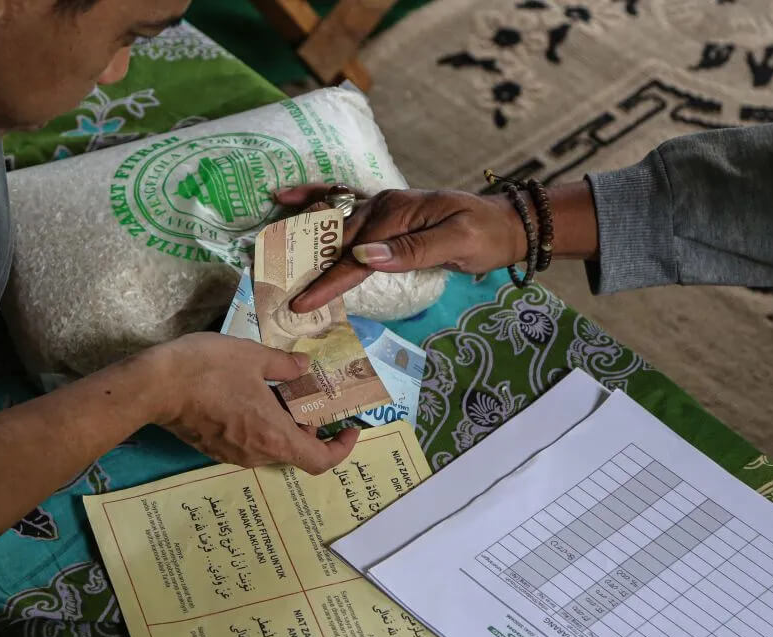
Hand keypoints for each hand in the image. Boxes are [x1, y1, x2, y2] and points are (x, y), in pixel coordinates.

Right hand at [148, 332, 358, 473]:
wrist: (153, 386)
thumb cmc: (208, 370)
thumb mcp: (254, 356)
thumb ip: (286, 366)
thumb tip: (304, 368)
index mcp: (275, 436)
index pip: (321, 460)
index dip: (342, 448)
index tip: (349, 428)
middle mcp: (257, 454)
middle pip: (296, 449)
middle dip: (308, 423)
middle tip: (306, 391)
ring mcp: (233, 455)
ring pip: (272, 444)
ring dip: (283, 421)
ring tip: (276, 386)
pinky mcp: (215, 449)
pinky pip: (250, 441)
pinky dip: (261, 423)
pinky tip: (249, 393)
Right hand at [276, 185, 519, 312]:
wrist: (505, 223)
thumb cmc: (484, 236)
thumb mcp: (457, 243)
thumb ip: (411, 250)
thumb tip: (366, 256)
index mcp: (398, 214)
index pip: (355, 256)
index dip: (328, 281)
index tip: (302, 303)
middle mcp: (384, 205)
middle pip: (335, 240)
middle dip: (303, 263)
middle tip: (272, 285)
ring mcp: (382, 205)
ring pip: (333, 223)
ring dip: (300, 236)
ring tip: (266, 247)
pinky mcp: (384, 212)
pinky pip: (343, 205)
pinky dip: (313, 198)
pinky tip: (286, 196)